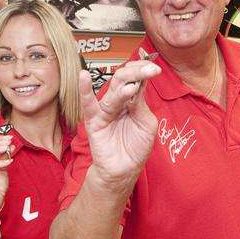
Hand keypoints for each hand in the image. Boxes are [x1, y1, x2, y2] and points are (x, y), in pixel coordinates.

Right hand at [79, 61, 160, 185]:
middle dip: (137, 73)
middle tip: (150, 70)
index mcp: (132, 101)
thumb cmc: (136, 148)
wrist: (124, 170)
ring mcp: (105, 109)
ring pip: (112, 91)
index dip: (144, 71)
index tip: (156, 68)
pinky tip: (83, 76)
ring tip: (132, 87)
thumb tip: (138, 85)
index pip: (137, 79)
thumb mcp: (146, 124)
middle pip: (124, 79)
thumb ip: (142, 104)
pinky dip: (85, 90)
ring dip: (122, 87)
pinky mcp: (93, 120)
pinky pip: (88, 103)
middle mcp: (118, 101)